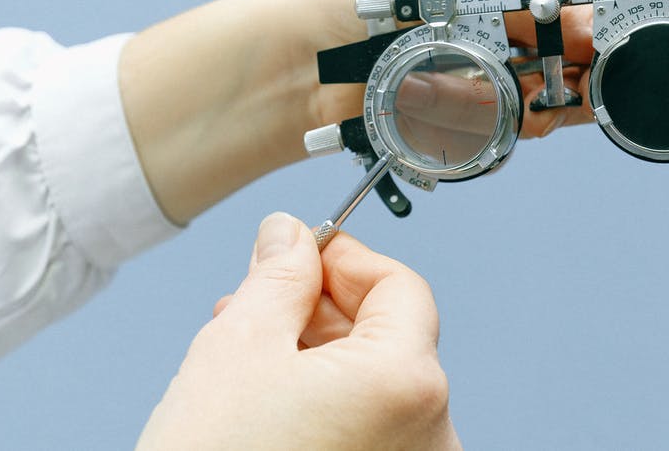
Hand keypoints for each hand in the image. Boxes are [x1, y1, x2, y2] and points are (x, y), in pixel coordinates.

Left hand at [120, 0, 592, 222]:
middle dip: (567, 73)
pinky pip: (495, 140)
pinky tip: (481, 115)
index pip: (561, 16)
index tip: (598, 41)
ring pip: (536, 110)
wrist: (295, 65)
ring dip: (533, 104)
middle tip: (568, 73)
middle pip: (560, 69)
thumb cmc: (352, 4)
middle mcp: (488, 46)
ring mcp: (472, 92)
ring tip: (508, 89)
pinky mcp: (453, 133)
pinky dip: (496, 131)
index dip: (584, 32)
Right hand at [137, 213, 460, 450]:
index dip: (346, 259)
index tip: (302, 251)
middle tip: (258, 300)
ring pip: (375, 385)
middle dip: (320, 309)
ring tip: (249, 352)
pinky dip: (328, 402)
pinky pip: (370, 428)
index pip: (400, 287)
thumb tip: (290, 236)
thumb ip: (277, 276)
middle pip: (390, 336)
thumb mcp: (237, 347)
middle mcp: (431, 434)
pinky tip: (270, 399)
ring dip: (317, 355)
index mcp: (407, 383)